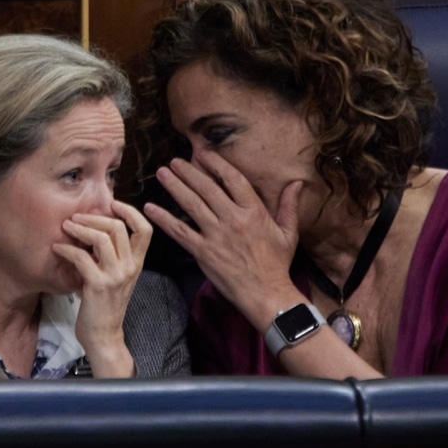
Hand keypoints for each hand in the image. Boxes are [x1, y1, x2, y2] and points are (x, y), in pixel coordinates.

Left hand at [52, 200, 150, 376]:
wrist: (104, 335)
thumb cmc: (105, 305)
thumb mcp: (116, 277)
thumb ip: (113, 256)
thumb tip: (95, 230)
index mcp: (137, 263)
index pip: (145, 229)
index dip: (130, 212)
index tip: (112, 204)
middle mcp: (130, 267)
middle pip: (118, 227)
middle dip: (94, 218)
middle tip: (76, 217)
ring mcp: (115, 276)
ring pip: (101, 238)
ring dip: (80, 229)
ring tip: (66, 227)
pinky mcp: (97, 285)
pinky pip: (81, 257)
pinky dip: (66, 249)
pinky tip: (56, 248)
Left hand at [143, 151, 302, 326]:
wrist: (267, 294)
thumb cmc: (278, 264)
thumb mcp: (288, 232)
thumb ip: (289, 205)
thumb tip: (296, 183)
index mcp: (254, 211)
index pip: (233, 179)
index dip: (216, 164)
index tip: (203, 154)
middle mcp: (233, 219)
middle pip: (207, 188)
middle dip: (188, 171)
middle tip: (174, 161)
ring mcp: (216, 235)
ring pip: (191, 205)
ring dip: (175, 187)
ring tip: (162, 174)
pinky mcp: (204, 252)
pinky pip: (180, 232)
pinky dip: (164, 219)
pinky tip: (151, 208)